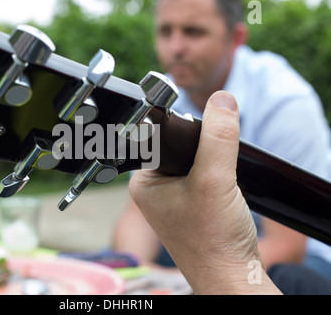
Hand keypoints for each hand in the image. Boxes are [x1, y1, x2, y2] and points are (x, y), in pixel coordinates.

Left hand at [129, 91, 280, 293]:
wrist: (232, 275)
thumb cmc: (214, 241)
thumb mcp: (215, 180)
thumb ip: (218, 138)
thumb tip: (222, 101)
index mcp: (143, 181)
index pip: (159, 136)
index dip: (185, 129)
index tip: (204, 134)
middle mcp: (152, 187)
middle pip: (178, 145)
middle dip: (203, 147)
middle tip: (215, 169)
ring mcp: (171, 196)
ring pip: (193, 159)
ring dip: (212, 161)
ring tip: (220, 184)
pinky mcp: (190, 202)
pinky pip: (202, 173)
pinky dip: (217, 173)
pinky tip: (223, 189)